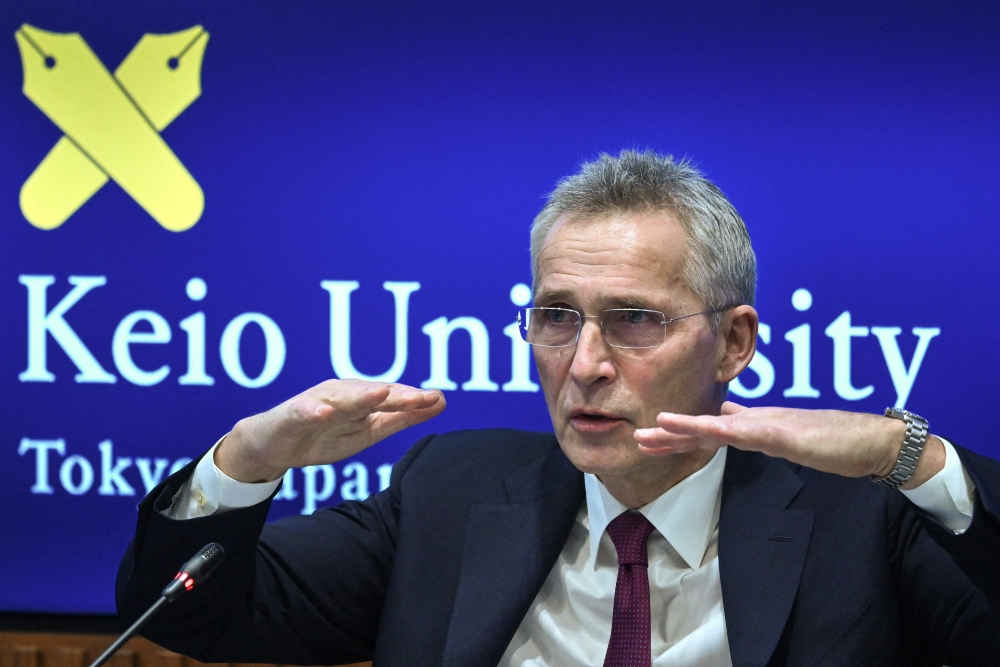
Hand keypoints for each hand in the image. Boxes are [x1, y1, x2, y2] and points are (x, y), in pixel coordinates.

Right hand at [217, 379, 445, 482]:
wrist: (276, 446)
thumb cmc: (325, 435)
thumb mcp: (369, 431)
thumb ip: (402, 418)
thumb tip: (440, 402)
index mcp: (362, 398)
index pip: (392, 398)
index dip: (414, 400)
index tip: (438, 400)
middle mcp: (343, 394)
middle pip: (372, 393)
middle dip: (396, 395)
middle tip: (419, 398)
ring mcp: (318, 401)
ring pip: (343, 397)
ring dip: (361, 395)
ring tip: (381, 394)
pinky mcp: (294, 414)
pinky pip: (305, 411)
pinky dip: (314, 410)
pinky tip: (324, 412)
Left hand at [633, 401, 943, 487]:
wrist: (873, 441)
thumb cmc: (834, 440)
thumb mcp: (788, 439)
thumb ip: (761, 432)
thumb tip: (735, 426)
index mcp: (756, 425)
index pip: (710, 428)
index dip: (680, 431)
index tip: (651, 435)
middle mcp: (757, 420)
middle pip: (706, 426)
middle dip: (671, 433)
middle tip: (638, 437)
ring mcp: (771, 425)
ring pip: (721, 425)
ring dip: (689, 426)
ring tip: (659, 426)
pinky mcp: (789, 434)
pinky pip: (754, 432)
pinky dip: (730, 430)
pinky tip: (711, 430)